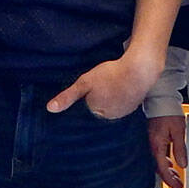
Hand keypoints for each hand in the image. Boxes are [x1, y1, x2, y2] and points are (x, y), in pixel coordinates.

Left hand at [46, 45, 163, 121]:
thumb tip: (49, 109)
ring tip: (111, 85)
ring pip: (112, 106)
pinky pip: (123, 103)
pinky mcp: (135, 106)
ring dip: (110, 98)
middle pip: (100, 109)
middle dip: (98, 99)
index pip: (86, 110)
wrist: (139, 70)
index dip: (86, 98)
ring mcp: (124, 112)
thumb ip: (68, 96)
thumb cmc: (110, 75)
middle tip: (101, 83)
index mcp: (97, 113)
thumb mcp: (85, 82)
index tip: (89, 89)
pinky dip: (121, 96)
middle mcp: (111, 117)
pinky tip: (121, 86)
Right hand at [147, 112, 187, 187]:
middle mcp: (150, 144)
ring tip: (176, 175)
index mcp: (156, 144)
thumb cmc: (168, 111)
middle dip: (168, 177)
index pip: (162, 168)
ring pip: (156, 161)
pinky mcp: (151, 137)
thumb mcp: (178, 130)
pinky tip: (170, 162)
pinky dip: (163, 161)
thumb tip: (182, 164)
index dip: (170, 179)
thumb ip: (179, 148)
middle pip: (157, 167)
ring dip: (166, 169)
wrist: (160, 98)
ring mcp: (150, 141)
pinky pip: (156, 154)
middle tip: (177, 185)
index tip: (177, 186)